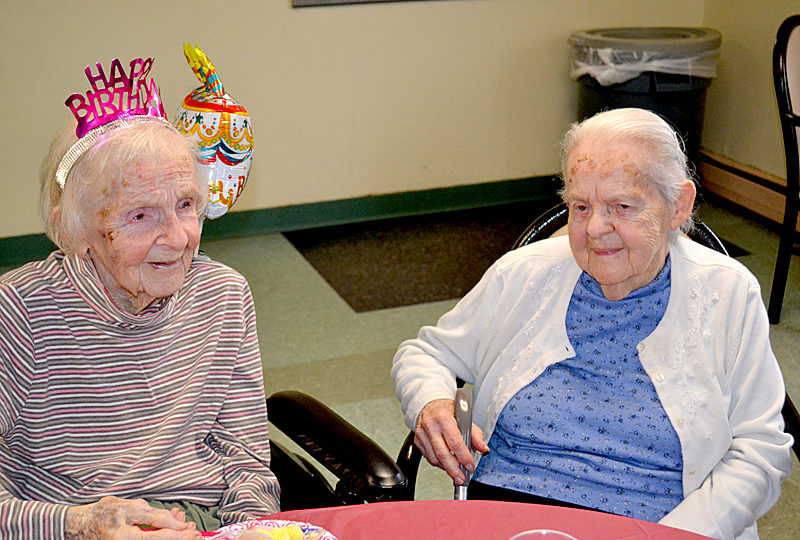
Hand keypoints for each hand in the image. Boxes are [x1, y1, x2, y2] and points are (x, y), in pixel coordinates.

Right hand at [65, 496, 201, 538]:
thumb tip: (176, 522)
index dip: (180, 535)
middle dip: (180, 539)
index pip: (160, 538)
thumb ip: (153, 515)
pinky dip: (161, 537)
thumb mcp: (128, 507)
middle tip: (196, 534)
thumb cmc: (102, 514)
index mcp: (126, 538)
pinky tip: (168, 531)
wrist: (78, 527)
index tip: (194, 531)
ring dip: (172, 537)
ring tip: (184, 529)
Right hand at [414, 399, 489, 484]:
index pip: (455, 442)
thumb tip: (483, 448)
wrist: (428, 403)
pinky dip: (438, 463)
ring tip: (455, 471)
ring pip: (434, 458)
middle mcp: (431, 425)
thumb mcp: (464, 416)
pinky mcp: (417, 440)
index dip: (463, 456)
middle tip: (461, 478)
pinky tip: (446, 463)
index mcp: (444, 417)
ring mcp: (422, 433)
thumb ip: (475, 434)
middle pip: (442, 454)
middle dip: (454, 470)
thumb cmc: (446, 409)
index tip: (470, 465)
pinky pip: (428, 457)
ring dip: (446, 468)